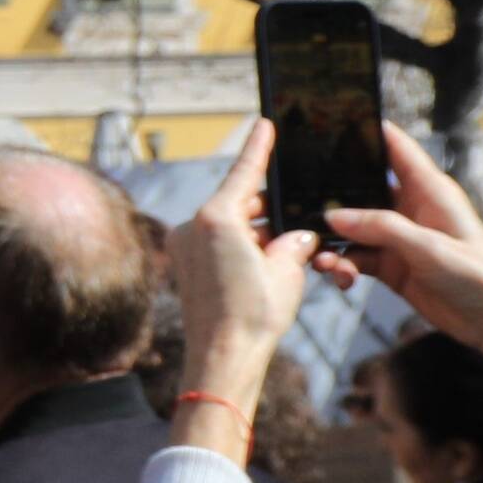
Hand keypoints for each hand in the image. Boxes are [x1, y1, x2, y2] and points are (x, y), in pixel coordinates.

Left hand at [165, 123, 317, 456]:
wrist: (223, 358)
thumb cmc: (255, 314)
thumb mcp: (287, 269)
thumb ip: (293, 241)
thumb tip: (298, 235)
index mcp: (216, 219)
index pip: (244, 173)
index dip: (258, 148)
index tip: (263, 123)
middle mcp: (192, 227)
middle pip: (238, 203)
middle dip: (269, 209)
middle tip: (298, 215)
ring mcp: (184, 247)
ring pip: (229, 226)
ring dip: (258, 233)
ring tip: (288, 250)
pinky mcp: (184, 266)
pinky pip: (218, 245)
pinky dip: (242, 248)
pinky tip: (266, 263)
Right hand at [323, 125, 482, 402]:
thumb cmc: (481, 275)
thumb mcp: (429, 247)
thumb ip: (381, 228)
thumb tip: (334, 217)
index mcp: (430, 190)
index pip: (395, 148)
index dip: (368, 132)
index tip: (332, 123)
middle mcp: (411, 209)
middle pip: (362, 190)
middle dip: (333, 198)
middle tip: (303, 205)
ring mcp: (399, 238)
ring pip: (352, 229)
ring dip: (334, 242)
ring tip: (323, 259)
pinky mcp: (392, 265)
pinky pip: (355, 258)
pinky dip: (342, 266)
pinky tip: (339, 277)